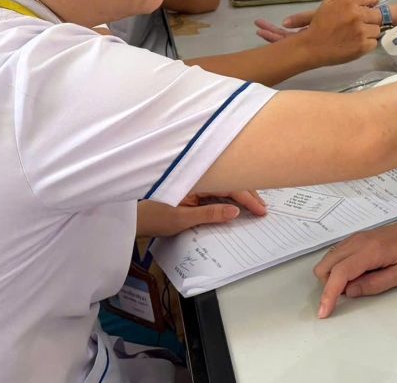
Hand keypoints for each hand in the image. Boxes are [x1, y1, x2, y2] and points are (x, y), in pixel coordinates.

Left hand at [135, 190, 267, 237]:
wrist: (133, 220)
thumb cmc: (153, 217)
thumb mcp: (183, 219)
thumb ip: (210, 214)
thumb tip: (236, 212)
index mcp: (197, 179)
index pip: (230, 186)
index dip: (249, 198)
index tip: (261, 210)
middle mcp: (198, 177)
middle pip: (231, 182)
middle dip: (249, 194)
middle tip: (263, 208)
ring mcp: (196, 182)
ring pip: (225, 185)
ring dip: (240, 195)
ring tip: (255, 206)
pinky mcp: (193, 188)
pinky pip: (216, 190)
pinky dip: (229, 197)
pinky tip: (237, 205)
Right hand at [255, 0, 382, 64]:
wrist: (311, 47)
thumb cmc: (319, 25)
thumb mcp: (329, 3)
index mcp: (349, 2)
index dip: (371, 3)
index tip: (366, 9)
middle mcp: (357, 15)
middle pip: (377, 14)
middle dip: (370, 18)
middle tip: (360, 24)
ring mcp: (360, 31)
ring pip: (377, 29)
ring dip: (369, 32)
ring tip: (355, 35)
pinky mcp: (362, 46)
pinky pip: (374, 42)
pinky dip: (367, 44)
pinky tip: (355, 43)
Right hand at [313, 204, 396, 317]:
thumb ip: (375, 284)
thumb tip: (350, 293)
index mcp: (370, 251)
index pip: (339, 273)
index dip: (328, 294)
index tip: (324, 312)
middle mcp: (357, 242)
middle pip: (325, 266)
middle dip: (328, 286)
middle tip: (349, 295)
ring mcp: (355, 238)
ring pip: (328, 259)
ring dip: (332, 277)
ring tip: (357, 284)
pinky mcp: (356, 238)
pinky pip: (336, 254)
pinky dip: (337, 268)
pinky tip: (356, 274)